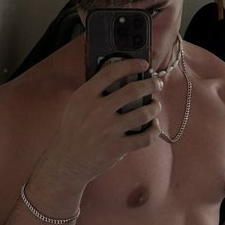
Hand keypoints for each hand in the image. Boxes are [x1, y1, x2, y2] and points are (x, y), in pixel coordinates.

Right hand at [49, 57, 162, 183]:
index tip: (144, 64)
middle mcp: (98, 110)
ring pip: (144, 113)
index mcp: (86, 95)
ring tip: (155, 105)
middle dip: (151, 84)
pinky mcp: (117, 147)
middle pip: (133, 90)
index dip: (131, 65)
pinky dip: (154, 130)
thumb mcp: (77, 104)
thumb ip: (94, 91)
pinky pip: (145, 137)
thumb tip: (121, 76)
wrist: (67, 159)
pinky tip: (153, 126)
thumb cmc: (74, 129)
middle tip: (157, 84)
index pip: (112, 72)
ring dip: (155, 107)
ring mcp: (109, 130)